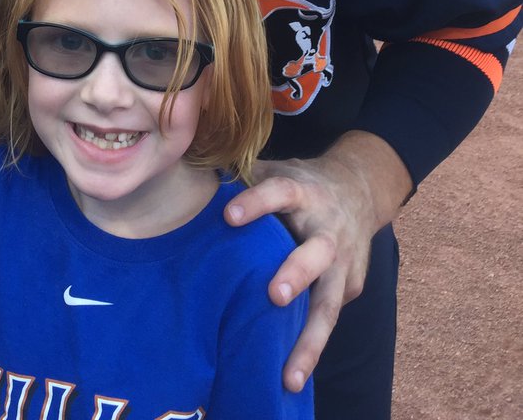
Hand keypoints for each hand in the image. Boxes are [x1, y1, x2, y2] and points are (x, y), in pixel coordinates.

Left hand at [224, 131, 411, 392]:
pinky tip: (290, 375)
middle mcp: (327, 229)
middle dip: (296, 273)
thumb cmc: (299, 184)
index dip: (256, 203)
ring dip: (310, 340)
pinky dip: (312, 346)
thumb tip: (188, 176)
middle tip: (274, 295)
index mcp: (303, 192)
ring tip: (289, 377)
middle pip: (316, 252)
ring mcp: (343, 262)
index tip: (228, 217)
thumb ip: (241, 177)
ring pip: (329, 304)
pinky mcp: (351, 287)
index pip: (279, 192)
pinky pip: (329, 318)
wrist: (359, 189)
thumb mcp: (277, 170)